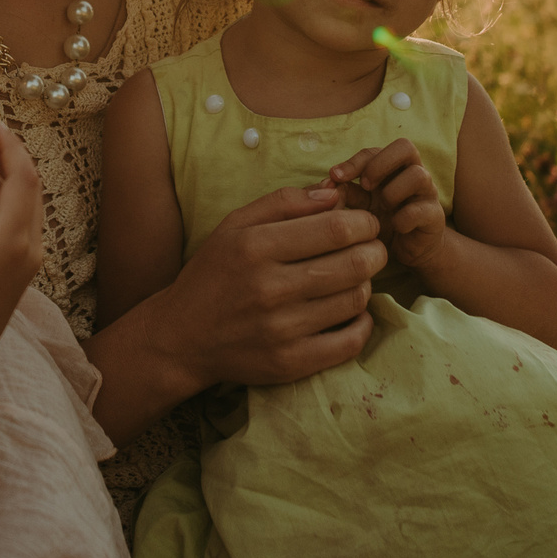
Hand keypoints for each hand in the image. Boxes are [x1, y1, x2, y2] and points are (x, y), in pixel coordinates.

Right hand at [150, 184, 386, 390]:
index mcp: (256, 247)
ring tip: (353, 277)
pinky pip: (350, 342)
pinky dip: (362, 323)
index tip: (365, 223)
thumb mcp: (234, 225)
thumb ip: (283, 202)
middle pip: (354, 263)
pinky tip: (352, 311)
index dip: (364, 222)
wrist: (181, 337)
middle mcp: (269, 288)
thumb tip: (334, 194)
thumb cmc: (212, 274)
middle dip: (375, 250)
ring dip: (365, 283)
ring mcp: (281, 330)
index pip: (336, 228)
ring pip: (355, 299)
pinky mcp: (291, 363)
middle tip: (371, 248)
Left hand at [322, 138, 451, 280]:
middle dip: (380, 164)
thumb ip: (345, 193)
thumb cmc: (381, 221)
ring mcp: (426, 194)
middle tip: (366, 186)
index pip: (375, 149)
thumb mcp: (360, 207)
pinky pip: (423, 209)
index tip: (334, 176)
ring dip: (393, 192)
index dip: (354, 161)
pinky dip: (404, 218)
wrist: (408, 250)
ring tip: (383, 208)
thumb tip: (324, 185)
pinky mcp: (435, 216)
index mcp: (392, 167)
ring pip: (418, 175)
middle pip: (406, 146)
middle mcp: (412, 173)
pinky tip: (395, 227)